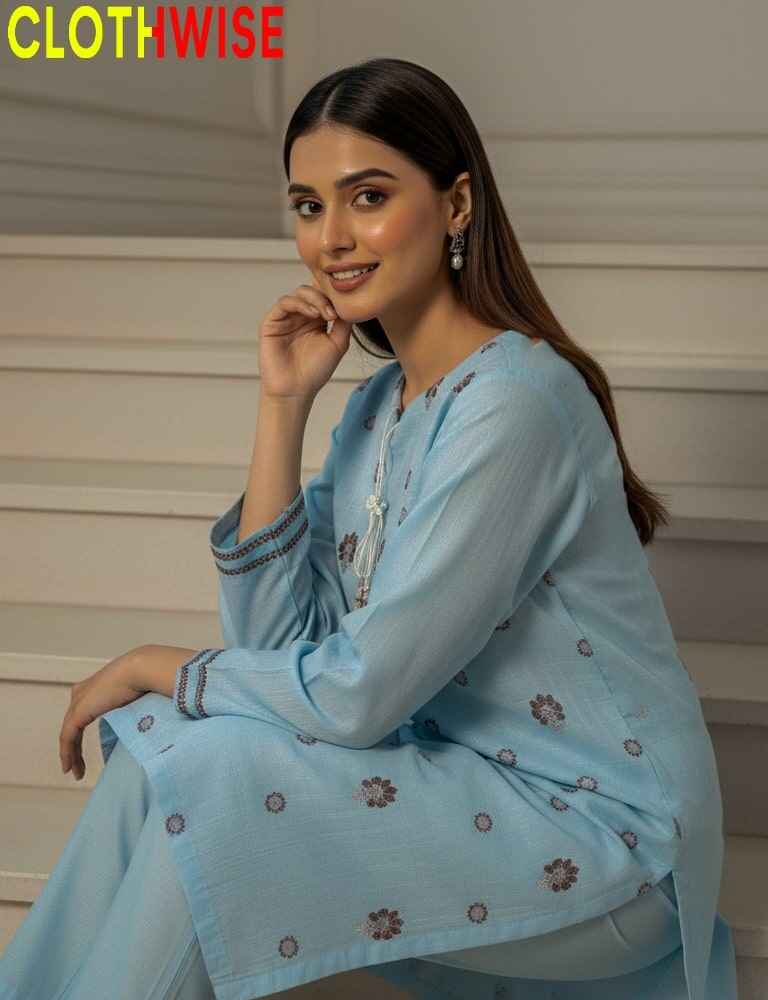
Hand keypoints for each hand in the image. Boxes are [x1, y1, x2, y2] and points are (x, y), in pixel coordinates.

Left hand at [59, 646, 147, 780]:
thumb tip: (145, 723)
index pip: (82, 714)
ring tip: (76, 773)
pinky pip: (67, 737)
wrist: (141, 669)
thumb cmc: (146, 679)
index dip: (81, 732)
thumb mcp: (136, 694)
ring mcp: (79, 702)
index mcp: (95, 687)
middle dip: (74, 747)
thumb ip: (132, 707)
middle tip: (78, 767)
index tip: (85, 749)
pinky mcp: (78, 712)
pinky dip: (67, 753)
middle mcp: (82, 692)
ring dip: (71, 755)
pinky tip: (69, 767)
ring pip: (69, 734)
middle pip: (73, 725)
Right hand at [257, 276, 353, 401]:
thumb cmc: (315, 371)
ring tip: (326, 314)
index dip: (334, 294)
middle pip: (312, 289)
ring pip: (299, 293)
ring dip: (315, 299)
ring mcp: (286, 318)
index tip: (347, 304)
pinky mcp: (271, 322)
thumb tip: (352, 302)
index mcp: (316, 319)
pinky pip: (284, 303)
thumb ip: (344, 322)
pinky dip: (299, 303)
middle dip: (326, 296)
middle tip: (335, 312)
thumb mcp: (337, 344)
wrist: (295, 390)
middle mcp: (300, 315)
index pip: (324, 295)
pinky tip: (312, 313)